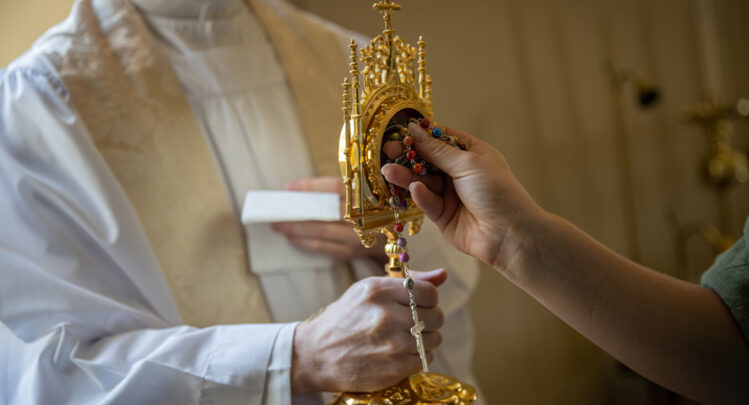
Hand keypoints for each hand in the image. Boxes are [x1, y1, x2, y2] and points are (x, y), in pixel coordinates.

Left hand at [272, 177, 386, 261]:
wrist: (393, 239)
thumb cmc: (370, 209)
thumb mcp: (360, 193)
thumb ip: (333, 190)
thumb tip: (295, 190)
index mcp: (369, 194)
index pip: (336, 188)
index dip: (311, 187)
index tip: (288, 187)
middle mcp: (367, 216)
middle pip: (326, 212)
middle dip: (298, 212)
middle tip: (276, 211)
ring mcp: (361, 237)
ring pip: (323, 232)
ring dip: (298, 229)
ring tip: (279, 225)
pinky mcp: (353, 252)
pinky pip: (325, 248)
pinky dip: (306, 242)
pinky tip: (293, 238)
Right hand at [291, 269, 446, 393]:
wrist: (316, 355)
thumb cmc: (345, 319)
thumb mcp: (369, 290)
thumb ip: (408, 282)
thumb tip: (442, 275)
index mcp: (380, 291)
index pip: (430, 292)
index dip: (428, 299)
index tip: (417, 304)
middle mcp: (387, 315)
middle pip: (436, 316)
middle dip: (428, 320)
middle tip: (411, 323)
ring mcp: (392, 343)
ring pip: (434, 339)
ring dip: (424, 340)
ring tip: (403, 339)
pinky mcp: (395, 367)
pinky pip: (425, 359)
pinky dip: (417, 357)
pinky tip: (399, 353)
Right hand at [382, 123, 541, 270]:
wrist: (510, 234)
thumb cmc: (498, 191)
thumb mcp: (468, 163)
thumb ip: (437, 150)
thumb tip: (414, 129)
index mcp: (471, 154)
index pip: (441, 139)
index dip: (421, 135)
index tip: (400, 130)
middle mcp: (459, 172)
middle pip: (427, 160)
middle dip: (408, 156)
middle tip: (387, 151)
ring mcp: (450, 195)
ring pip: (422, 181)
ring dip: (406, 176)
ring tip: (388, 171)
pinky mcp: (442, 216)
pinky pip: (427, 202)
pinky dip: (420, 196)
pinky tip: (415, 190)